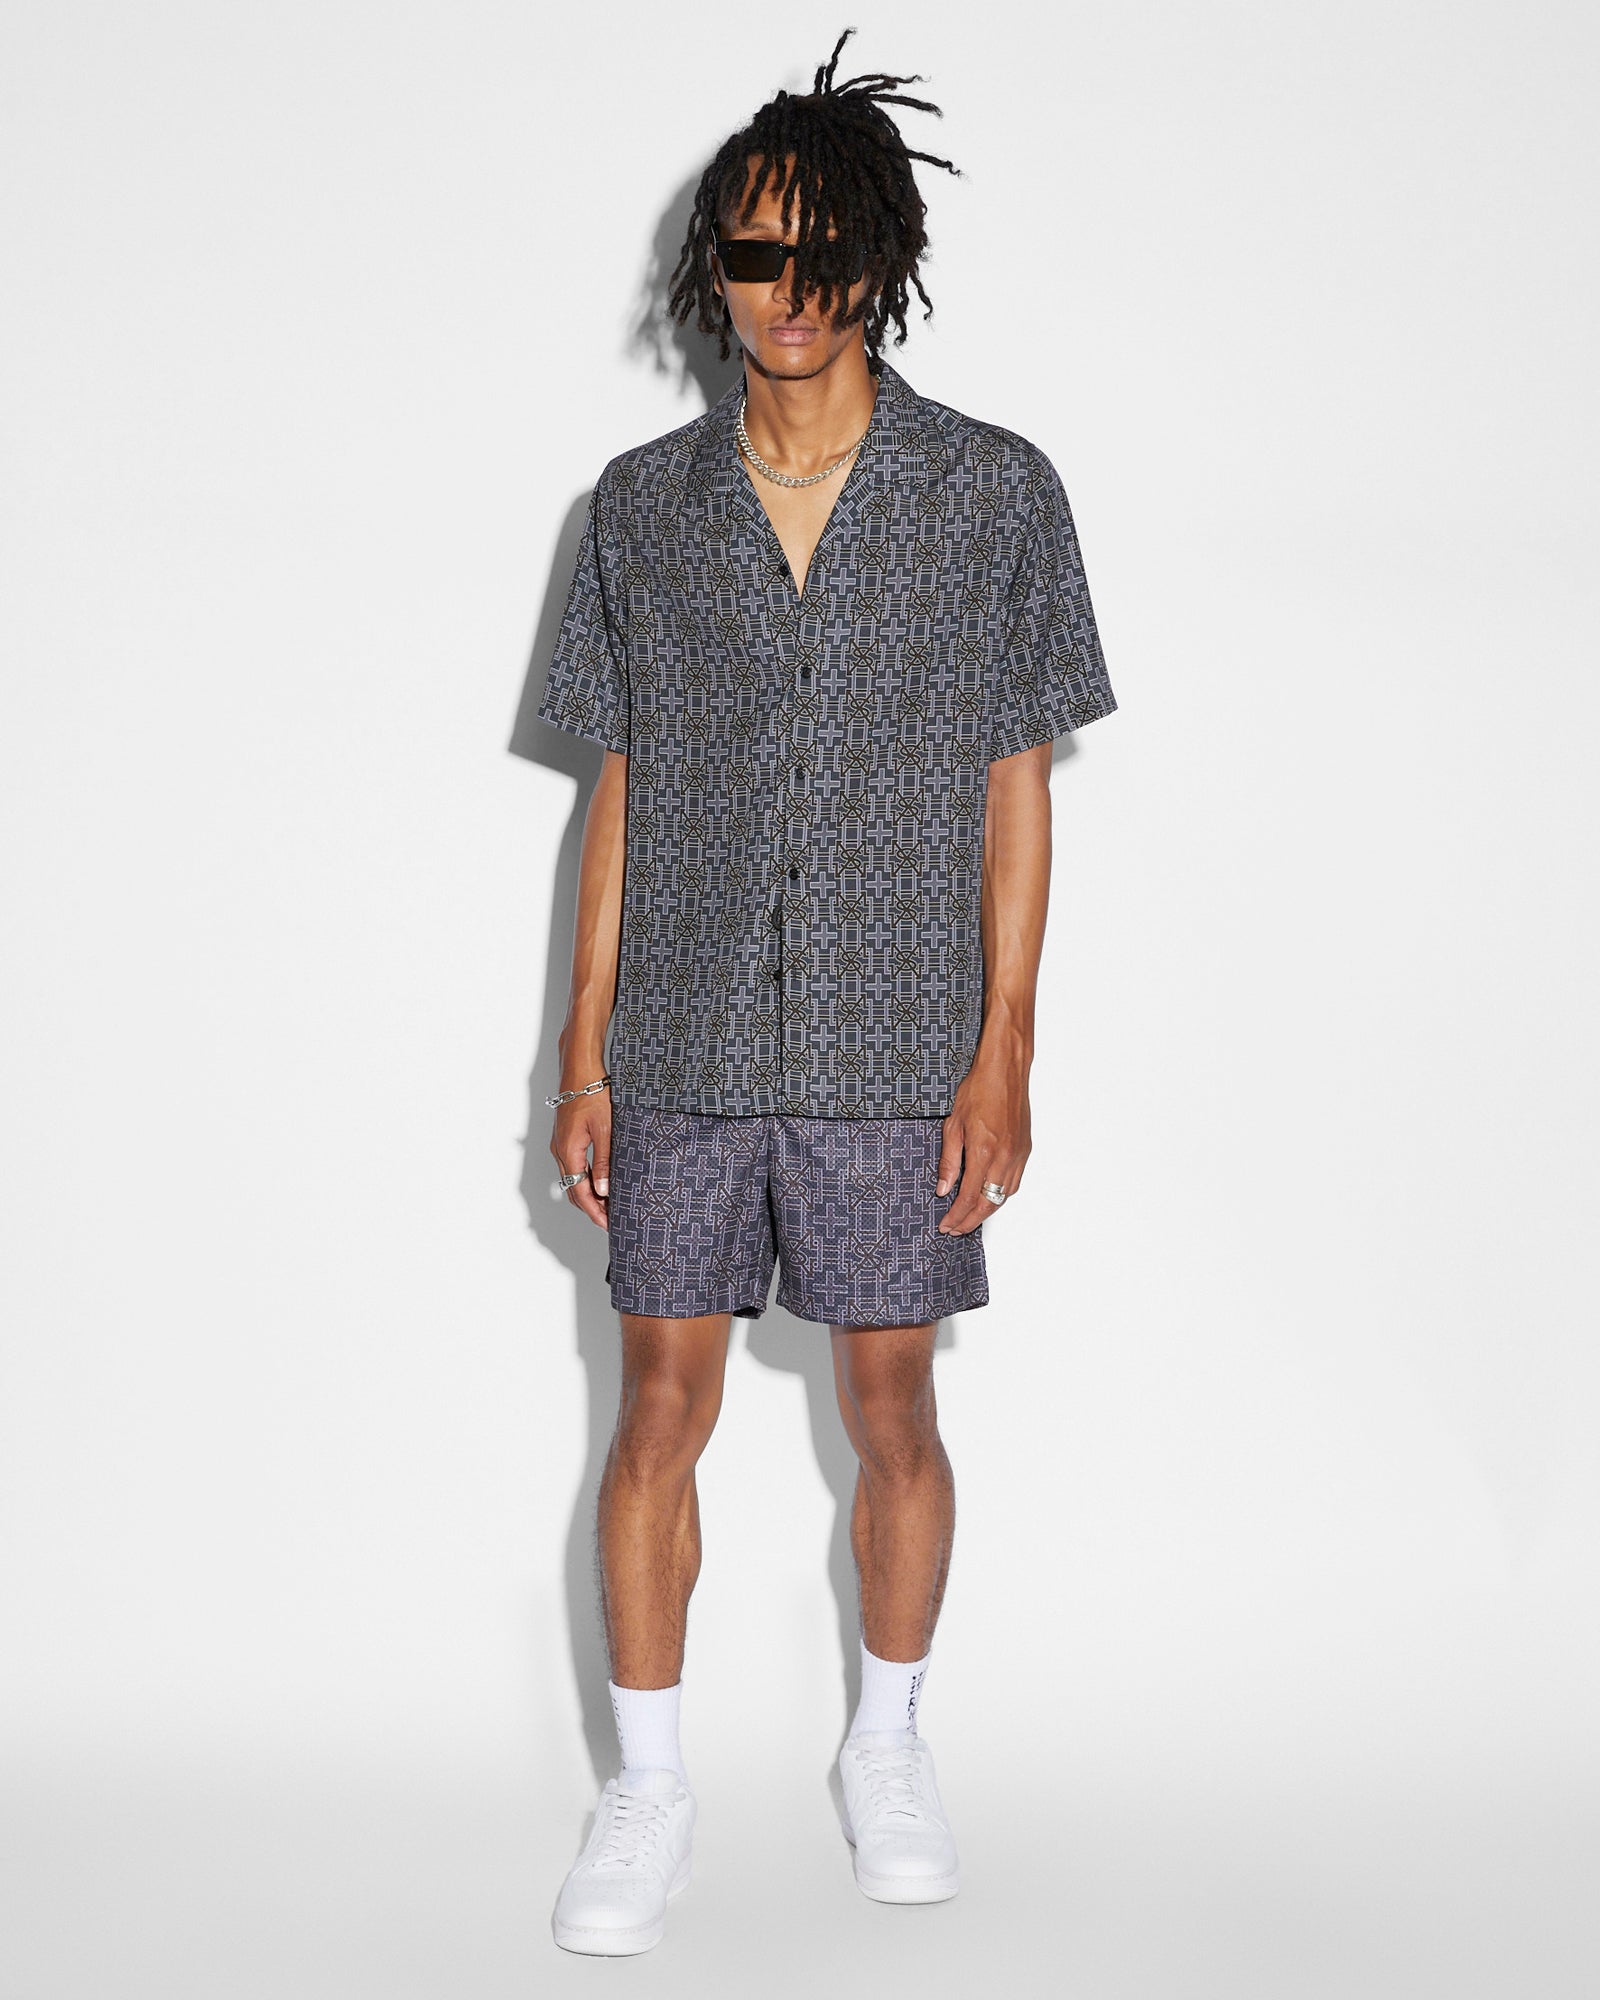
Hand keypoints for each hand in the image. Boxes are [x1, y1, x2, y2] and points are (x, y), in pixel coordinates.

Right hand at [551, 1092, 610, 1227]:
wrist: (579, 1068)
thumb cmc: (592, 1093)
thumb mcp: (605, 1129)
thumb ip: (604, 1161)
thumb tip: (603, 1190)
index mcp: (568, 1151)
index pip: (579, 1192)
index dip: (594, 1212)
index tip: (608, 1224)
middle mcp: (560, 1150)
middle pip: (573, 1189)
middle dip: (591, 1207)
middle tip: (611, 1219)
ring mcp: (560, 1144)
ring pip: (572, 1179)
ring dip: (588, 1194)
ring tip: (609, 1204)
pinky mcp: (566, 1137)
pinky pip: (574, 1166)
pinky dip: (586, 1179)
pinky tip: (600, 1181)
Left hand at [936, 1053, 1030, 1235]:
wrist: (1005, 1071)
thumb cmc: (978, 1090)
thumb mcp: (953, 1125)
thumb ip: (949, 1160)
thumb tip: (944, 1188)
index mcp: (983, 1152)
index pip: (968, 1197)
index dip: (956, 1216)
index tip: (946, 1225)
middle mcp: (1004, 1158)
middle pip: (988, 1203)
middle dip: (971, 1221)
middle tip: (956, 1229)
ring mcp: (1018, 1155)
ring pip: (1004, 1196)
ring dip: (986, 1211)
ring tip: (969, 1217)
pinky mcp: (1025, 1149)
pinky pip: (1014, 1182)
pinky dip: (1001, 1195)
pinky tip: (989, 1196)